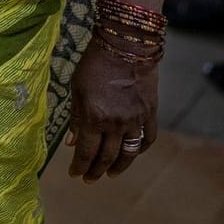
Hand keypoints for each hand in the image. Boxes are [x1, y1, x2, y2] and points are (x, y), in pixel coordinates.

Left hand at [64, 42, 158, 183]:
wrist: (126, 45)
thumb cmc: (94, 64)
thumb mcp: (77, 89)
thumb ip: (76, 117)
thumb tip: (73, 142)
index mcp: (94, 117)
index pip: (86, 152)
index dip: (80, 166)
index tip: (75, 174)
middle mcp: (116, 123)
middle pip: (106, 157)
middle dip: (96, 171)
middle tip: (89, 179)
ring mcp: (135, 120)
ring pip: (128, 153)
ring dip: (118, 166)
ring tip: (109, 174)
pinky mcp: (150, 113)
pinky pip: (147, 139)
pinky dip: (139, 150)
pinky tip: (131, 154)